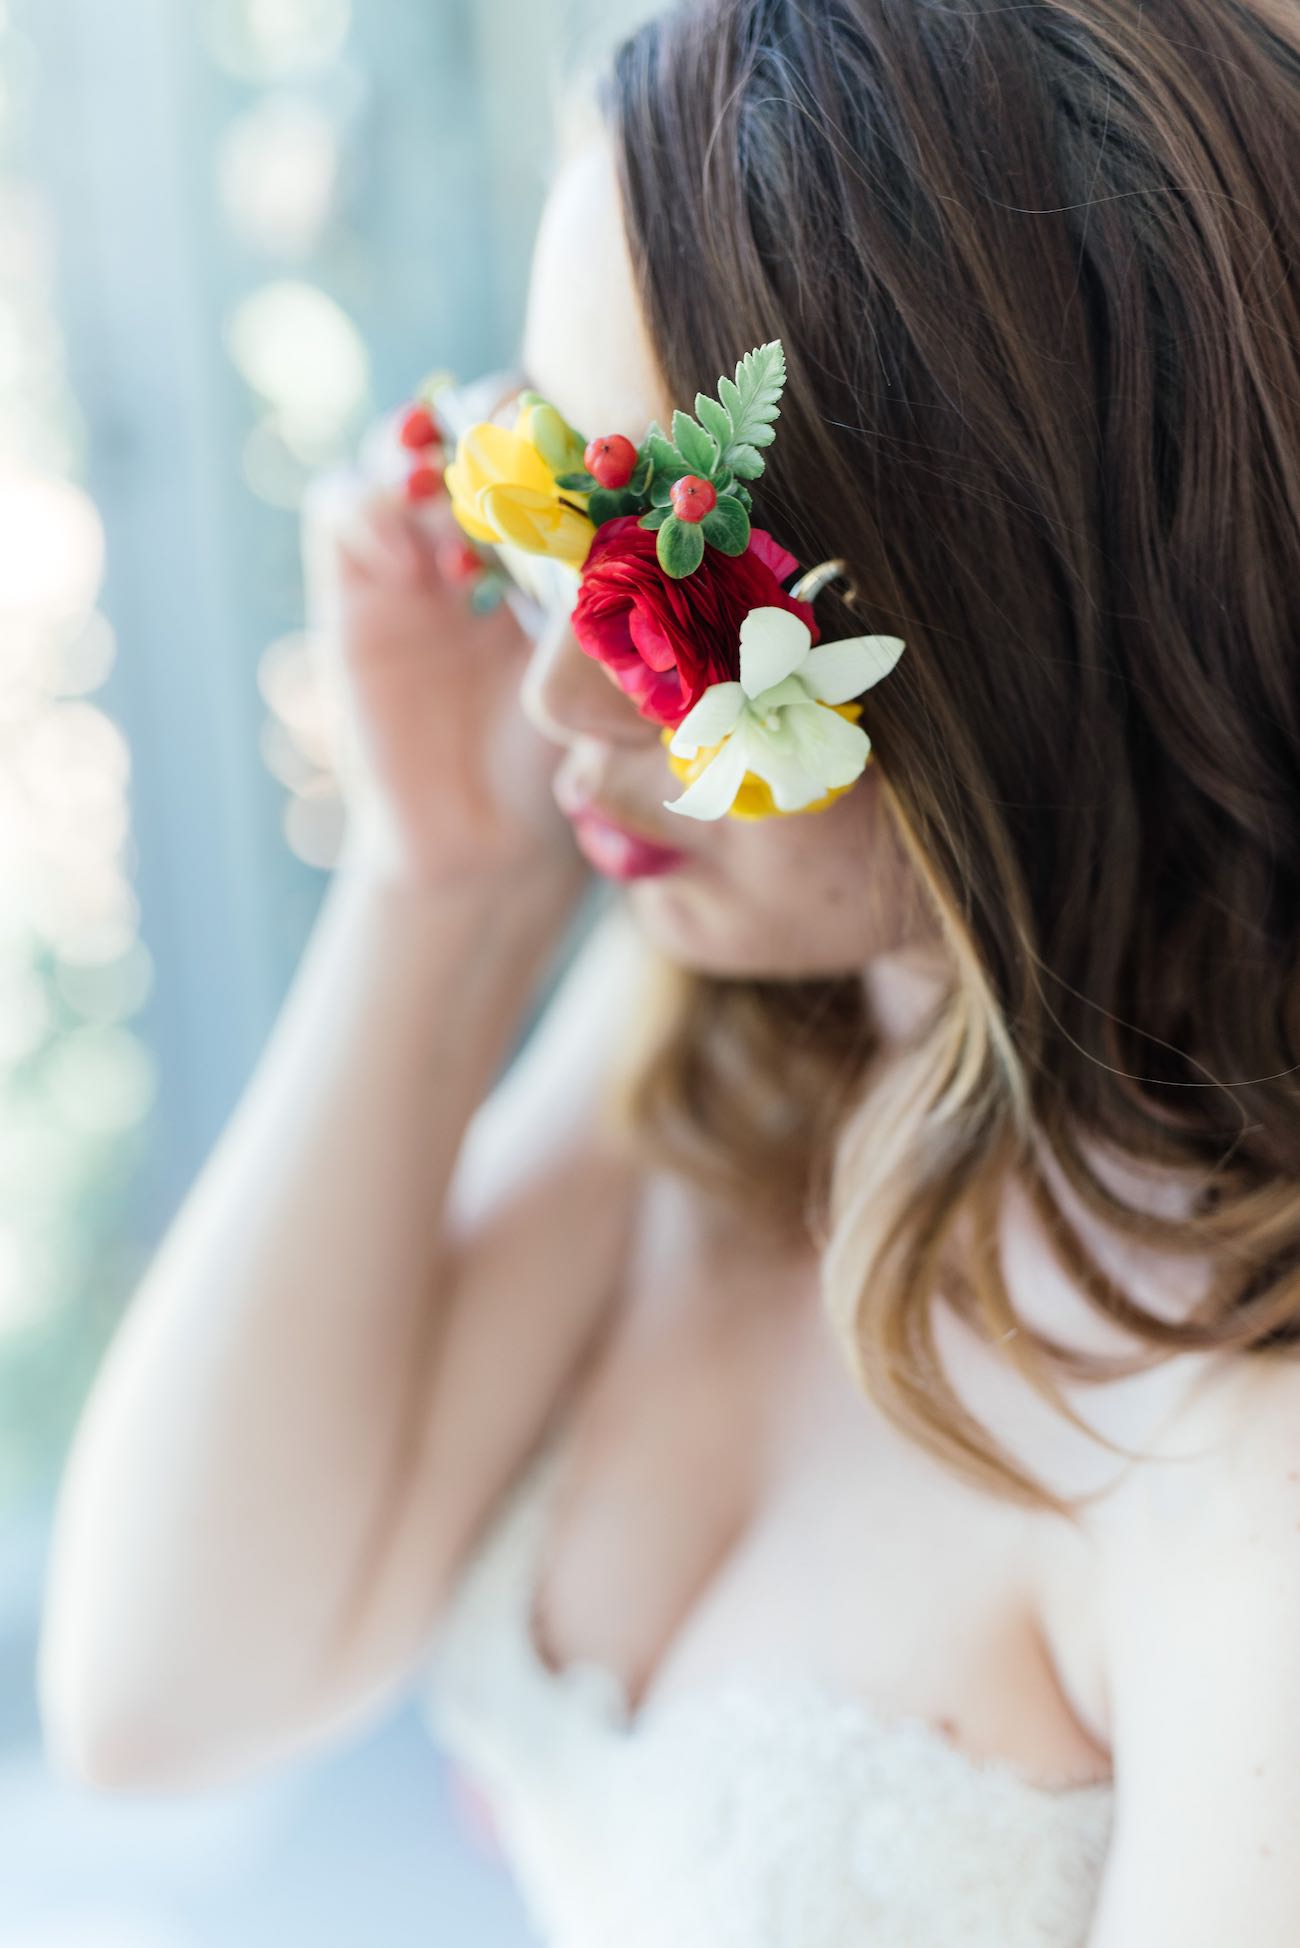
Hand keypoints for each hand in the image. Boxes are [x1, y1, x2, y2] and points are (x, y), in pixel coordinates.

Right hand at [300, 420, 586, 892]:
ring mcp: (410, 560)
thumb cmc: (556, 763)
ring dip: (425, 453)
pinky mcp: (353, 593)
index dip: (555, 423)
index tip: (587, 454)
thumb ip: (615, 595)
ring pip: (398, 448)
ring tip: (454, 497)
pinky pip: (338, 506)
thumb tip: (661, 523)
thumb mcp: (601, 669)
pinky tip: (417, 565)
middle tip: (515, 453)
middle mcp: (475, 538)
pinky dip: (368, 507)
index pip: (543, 436)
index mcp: (543, 544)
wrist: (483, 840)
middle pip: (467, 421)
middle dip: (489, 418)